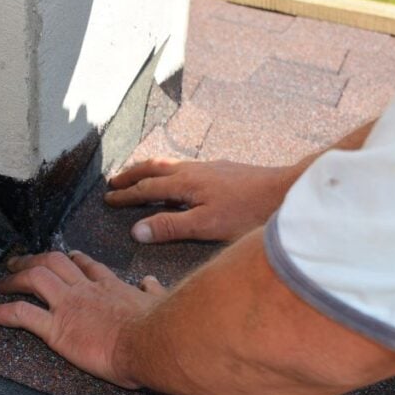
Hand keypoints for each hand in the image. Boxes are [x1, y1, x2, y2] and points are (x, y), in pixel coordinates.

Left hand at [0, 250, 166, 388]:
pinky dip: (0, 313)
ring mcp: (68, 306)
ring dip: (14, 278)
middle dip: (33, 260)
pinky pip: (21, 314)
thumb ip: (153, 291)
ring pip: (33, 279)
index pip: (87, 266)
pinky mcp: (57, 328)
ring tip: (1, 282)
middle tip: (19, 262)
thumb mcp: (159, 303)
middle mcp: (85, 290)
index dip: (73, 259)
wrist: (152, 342)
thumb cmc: (160, 328)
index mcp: (111, 286)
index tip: (65, 256)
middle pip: (53, 263)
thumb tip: (151, 281)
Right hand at [104, 158, 296, 243]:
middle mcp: (193, 170)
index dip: (125, 196)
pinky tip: (179, 178)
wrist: (286, 191)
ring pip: (169, 164)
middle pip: (153, 168)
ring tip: (139, 175)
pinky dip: (169, 170)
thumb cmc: (247, 212)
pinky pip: (185, 165)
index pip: (146, 189)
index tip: (108, 199)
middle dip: (131, 175)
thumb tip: (136, 230)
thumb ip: (170, 227)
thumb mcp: (205, 226)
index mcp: (184, 183)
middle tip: (114, 181)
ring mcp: (209, 167)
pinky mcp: (223, 170)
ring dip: (149, 170)